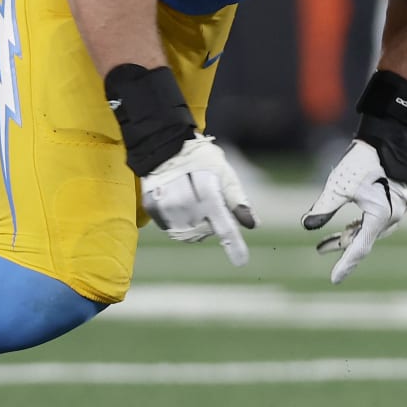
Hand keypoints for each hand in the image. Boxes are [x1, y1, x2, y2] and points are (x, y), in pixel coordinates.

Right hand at [139, 134, 256, 265]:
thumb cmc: (201, 159)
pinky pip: (172, 229)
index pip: (223, 225)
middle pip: (207, 232)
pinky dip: (179, 222)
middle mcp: (186, 203)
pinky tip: (178, 203)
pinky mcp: (153, 210)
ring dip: (195, 225)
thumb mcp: (224, 174)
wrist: (163, 145)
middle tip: (206, 199)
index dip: (234, 244)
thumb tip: (254, 225)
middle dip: (212, 222)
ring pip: (189, 234)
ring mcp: (167, 208)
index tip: (241, 261)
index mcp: (208, 192)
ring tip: (192, 200)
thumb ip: (238, 201)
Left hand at [302, 139, 406, 283]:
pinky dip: (359, 226)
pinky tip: (346, 228)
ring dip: (348, 236)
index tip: (334, 280)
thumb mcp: (338, 186)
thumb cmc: (363, 161)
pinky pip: (375, 222)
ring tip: (325, 243)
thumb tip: (307, 226)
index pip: (359, 248)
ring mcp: (396, 210)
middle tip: (320, 251)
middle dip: (342, 247)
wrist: (387, 139)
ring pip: (369, 232)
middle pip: (364, 240)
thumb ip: (323, 208)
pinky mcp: (395, 202)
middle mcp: (393, 217)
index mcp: (381, 217)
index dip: (345, 265)